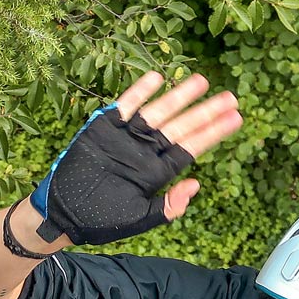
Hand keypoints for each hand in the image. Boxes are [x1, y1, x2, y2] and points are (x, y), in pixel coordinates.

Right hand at [29, 71, 241, 246]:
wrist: (63, 213)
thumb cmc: (101, 221)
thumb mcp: (139, 219)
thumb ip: (168, 206)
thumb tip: (196, 185)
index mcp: (156, 172)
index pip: (191, 148)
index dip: (213, 133)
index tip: (236, 119)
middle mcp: (145, 151)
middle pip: (181, 126)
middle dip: (205, 112)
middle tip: (230, 97)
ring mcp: (126, 137)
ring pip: (158, 112)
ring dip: (179, 97)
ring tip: (202, 82)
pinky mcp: (104, 128)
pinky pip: (125, 107)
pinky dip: (138, 93)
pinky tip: (157, 78)